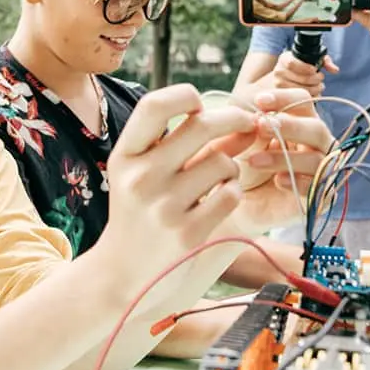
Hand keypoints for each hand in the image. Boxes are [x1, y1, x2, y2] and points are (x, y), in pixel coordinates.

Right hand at [99, 84, 256, 293]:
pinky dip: (232, 194)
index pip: (155, 106)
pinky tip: (219, 202)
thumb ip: (181, 143)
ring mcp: (164, 207)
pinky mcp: (188, 233)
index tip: (199, 105)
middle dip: (234, 119)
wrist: (122, 273)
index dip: (185, 96)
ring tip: (219, 179)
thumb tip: (240, 117)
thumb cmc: (138, 212)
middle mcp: (141, 177)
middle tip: (247, 124)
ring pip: (223, 162)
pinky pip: (230, 195)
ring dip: (232, 166)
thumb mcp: (143, 172)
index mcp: (125, 156)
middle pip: (202, 125)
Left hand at [226, 88, 332, 233]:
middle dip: (290, 126)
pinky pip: (317, 187)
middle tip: (261, 126)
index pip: (303, 102)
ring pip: (316, 159)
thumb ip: (250, 127)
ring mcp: (320, 171)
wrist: (233, 203)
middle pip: (317, 129)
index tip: (259, 101)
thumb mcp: (240, 142)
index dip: (285, 98)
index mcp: (300, 123)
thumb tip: (259, 116)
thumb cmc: (240, 165)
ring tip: (253, 161)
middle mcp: (316, 145)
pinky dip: (297, 182)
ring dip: (284, 157)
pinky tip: (277, 181)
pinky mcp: (318, 197)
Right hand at [270, 51, 338, 97]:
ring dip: (315, 89)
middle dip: (316, 80)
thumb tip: (335, 70)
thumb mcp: (311, 60)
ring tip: (319, 86)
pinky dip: (310, 97)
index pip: (292, 63)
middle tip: (320, 79)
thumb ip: (325, 62)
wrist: (284, 78)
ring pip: (301, 90)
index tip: (315, 70)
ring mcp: (278, 85)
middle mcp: (278, 71)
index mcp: (284, 59)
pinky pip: (298, 99)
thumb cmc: (301, 68)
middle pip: (301, 79)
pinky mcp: (281, 96)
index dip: (307, 68)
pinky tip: (313, 93)